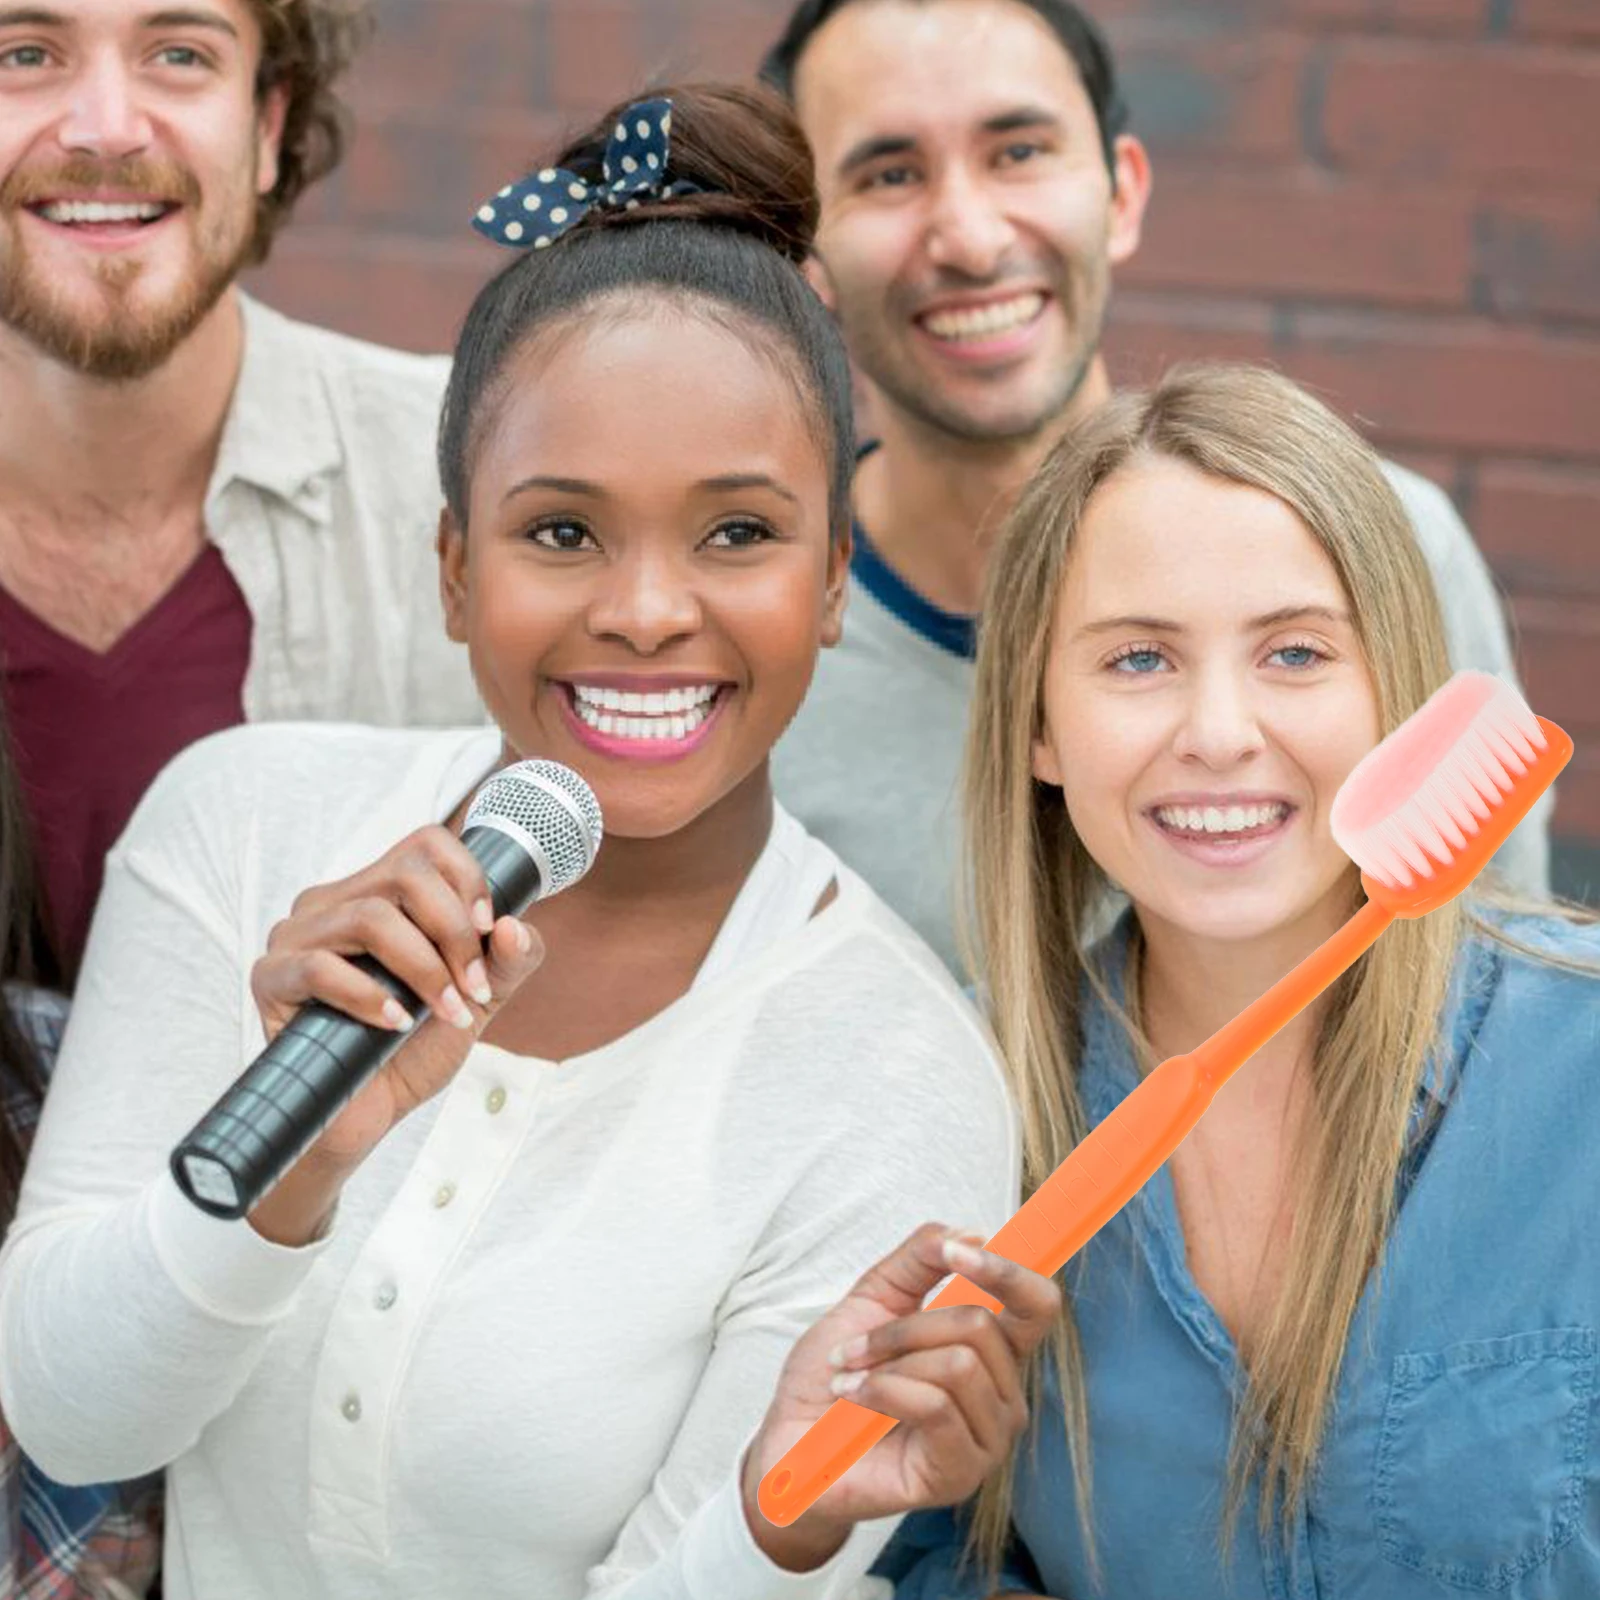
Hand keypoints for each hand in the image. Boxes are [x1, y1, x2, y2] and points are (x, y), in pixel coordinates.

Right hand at [246, 824, 545, 1243]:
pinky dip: (371, 997)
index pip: (427, 843)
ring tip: (446, 1011)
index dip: (469, 878)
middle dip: (455, 931)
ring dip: (424, 969)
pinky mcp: (271, 978)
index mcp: (380, 893)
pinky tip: (395, 1024)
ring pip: (370, 917)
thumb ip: (508, 962)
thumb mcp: (477, 1001)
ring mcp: (296, 935)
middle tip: (474, 987)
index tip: (489, 931)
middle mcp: (335, 902)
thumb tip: (512, 927)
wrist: (365, 1115)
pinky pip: (320, 967)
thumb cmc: (411, 1050)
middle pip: (406, 874)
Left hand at [741, 1222, 1061, 1568]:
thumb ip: (921, 1258)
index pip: (1037, 1304)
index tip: (957, 1252)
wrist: (793, 1441)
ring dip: (888, 1361)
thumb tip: (973, 1234)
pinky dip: (883, 1390)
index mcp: (991, 1350)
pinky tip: (855, 1398)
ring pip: (958, 1364)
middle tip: (856, 1346)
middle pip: (980, 1325)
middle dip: (906, 1326)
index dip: (1007, 1271)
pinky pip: (937, 1406)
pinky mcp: (961, 1473)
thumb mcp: (875, 1297)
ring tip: (851, 1377)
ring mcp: (988, 1439)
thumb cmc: (835, 1372)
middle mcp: (1002, 1394)